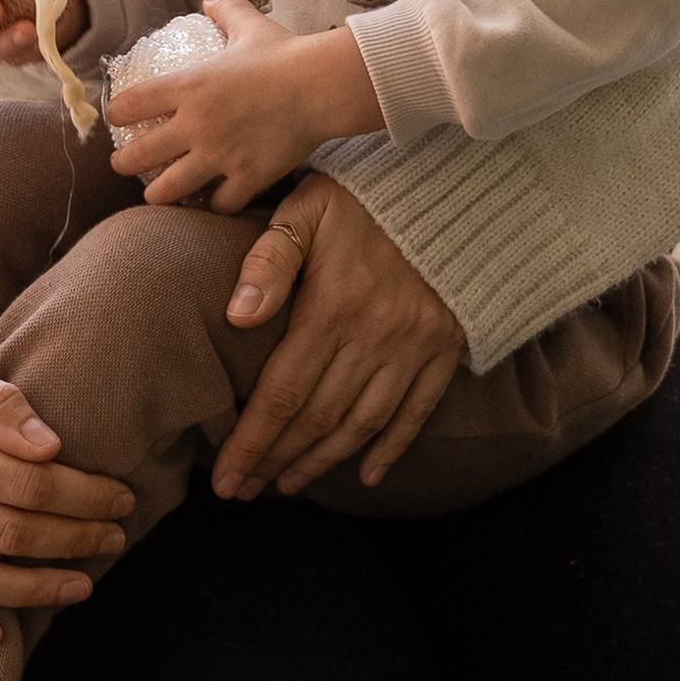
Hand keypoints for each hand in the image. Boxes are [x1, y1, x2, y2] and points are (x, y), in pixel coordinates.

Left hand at [108, 0, 381, 212]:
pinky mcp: (246, 178)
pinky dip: (215, 204)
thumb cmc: (284, 54)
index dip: (117, 112)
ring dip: (158, 194)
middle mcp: (194, 125)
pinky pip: (220, 203)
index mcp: (188, 86)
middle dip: (124, 163)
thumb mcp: (250, 25)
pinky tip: (215, 199)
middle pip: (138, 156)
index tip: (115, 117)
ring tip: (156, 195)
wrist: (320, 86)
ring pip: (169, 189)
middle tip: (123, 165)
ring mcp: (219, 156)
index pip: (132, 103)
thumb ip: (227, 11)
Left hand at [213, 175, 463, 496]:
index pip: (282, 392)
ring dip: (323, 462)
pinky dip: (392, 448)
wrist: (455, 189)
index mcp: (333, 306)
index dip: (251, 442)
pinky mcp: (445, 349)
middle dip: (276, 461)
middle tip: (243, 491)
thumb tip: (239, 316)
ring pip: (362, 424)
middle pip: (317, 418)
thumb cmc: (365, 197)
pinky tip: (368, 475)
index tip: (225, 477)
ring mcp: (415, 347)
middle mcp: (375, 336)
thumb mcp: (308, 209)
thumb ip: (269, 259)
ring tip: (289, 484)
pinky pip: (417, 411)